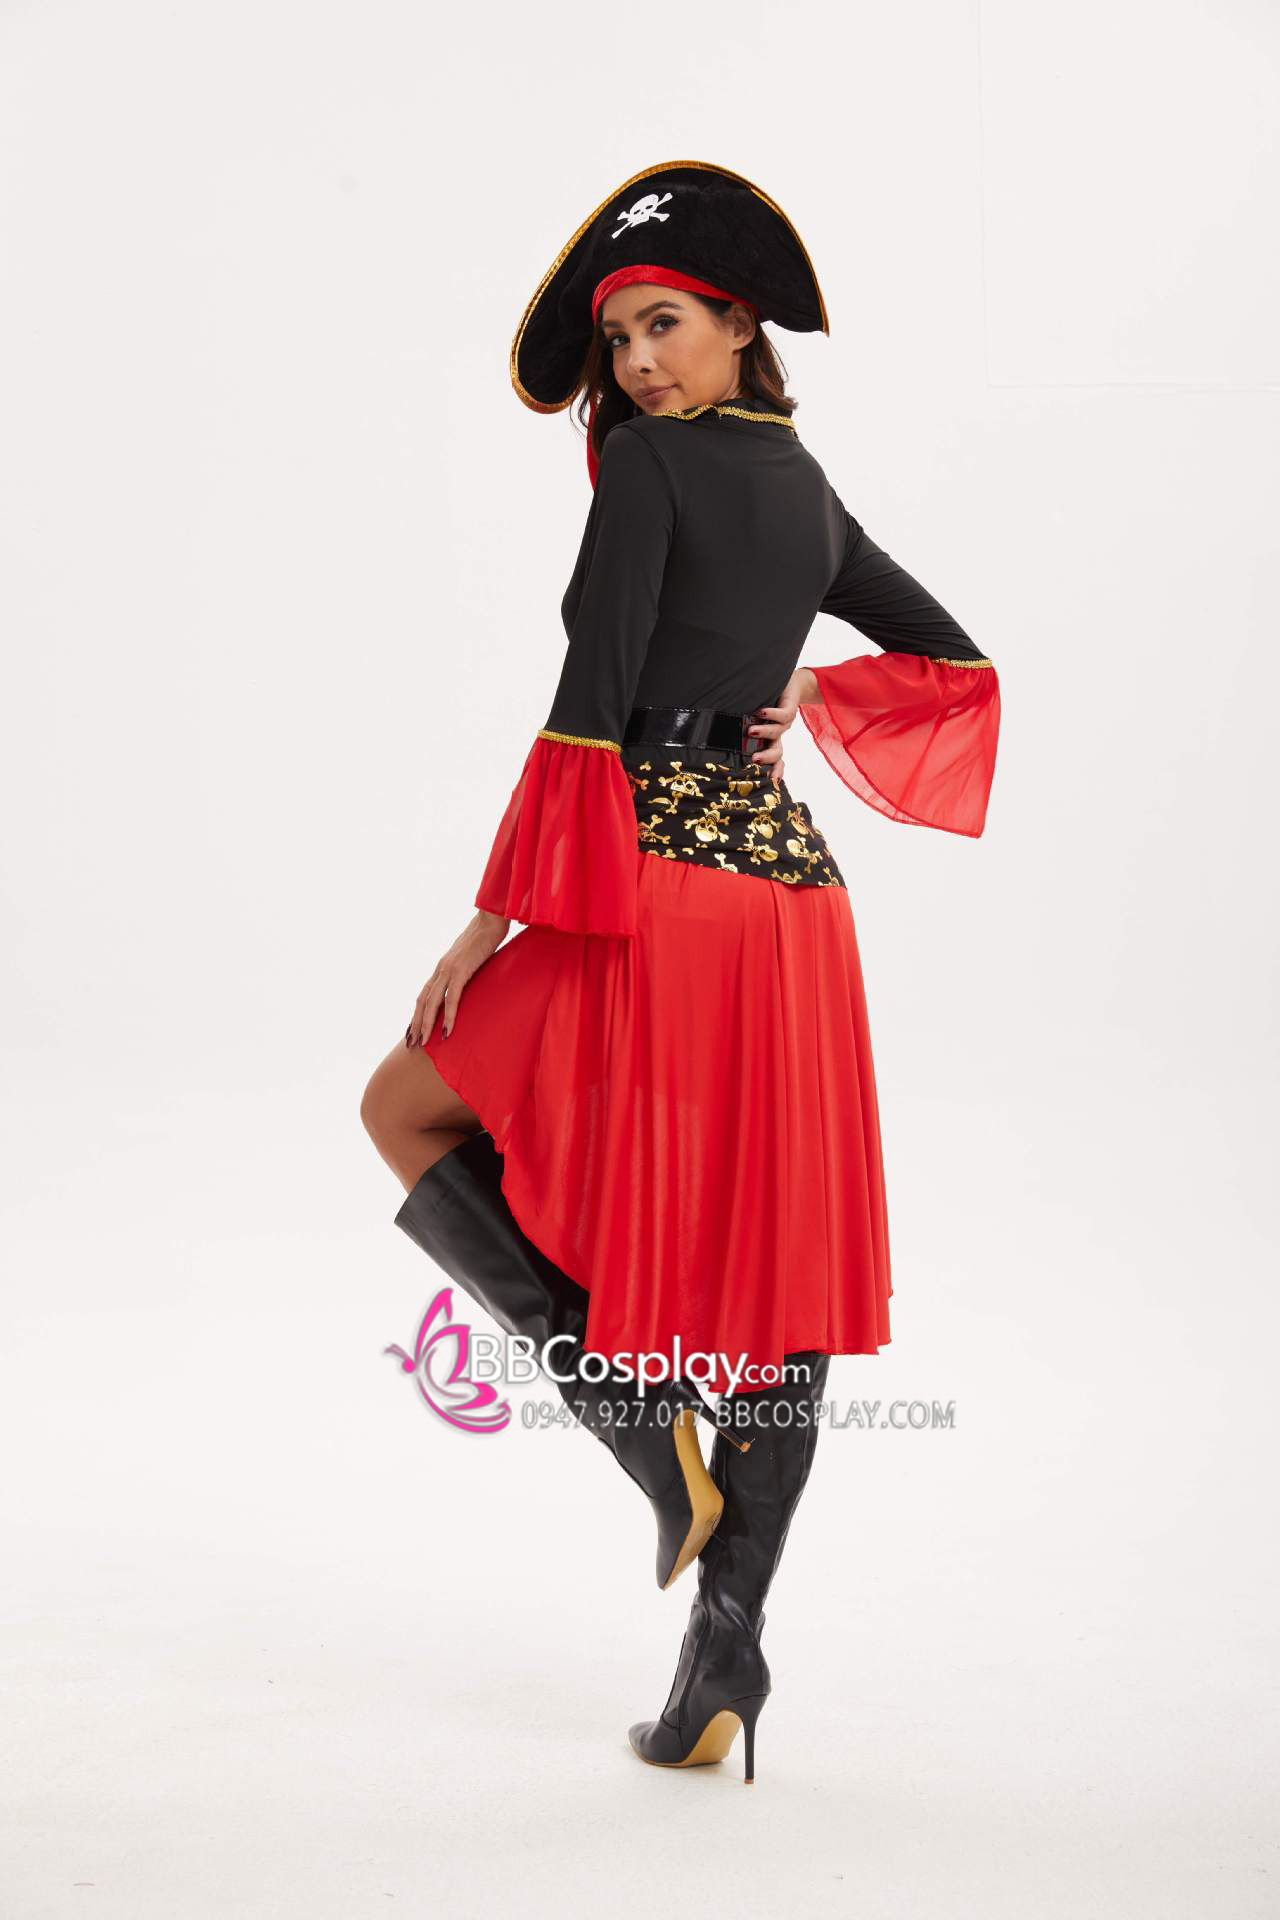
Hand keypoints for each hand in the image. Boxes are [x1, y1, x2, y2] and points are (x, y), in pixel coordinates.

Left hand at [406, 910, 509, 1045]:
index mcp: (441, 968)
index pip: (423, 995)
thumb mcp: (470, 959)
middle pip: (422, 1001)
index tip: (412, 1031)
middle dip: (416, 1024)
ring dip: (426, 1024)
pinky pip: (452, 998)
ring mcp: (449, 970)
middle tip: (411, 1044)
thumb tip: (466, 982)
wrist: (490, 921)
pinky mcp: (461, 971)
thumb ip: (464, 971)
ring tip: (423, 1043)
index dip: (417, 1014)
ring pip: (432, 1002)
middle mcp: (440, 970)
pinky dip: (448, 1016)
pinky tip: (447, 1031)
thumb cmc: (484, 939)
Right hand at [746, 668, 816, 789]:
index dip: (773, 771)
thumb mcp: (753, 718)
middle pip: (776, 752)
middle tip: (754, 758)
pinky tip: (761, 712)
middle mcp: (778, 734)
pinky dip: (772, 714)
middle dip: (767, 757)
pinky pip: (783, 715)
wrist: (791, 683)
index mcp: (770, 740)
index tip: (768, 781)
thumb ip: (741, 729)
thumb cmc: (766, 701)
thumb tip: (715, 735)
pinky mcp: (790, 708)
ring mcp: (785, 723)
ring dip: (764, 732)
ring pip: (777, 732)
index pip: (773, 760)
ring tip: (750, 730)